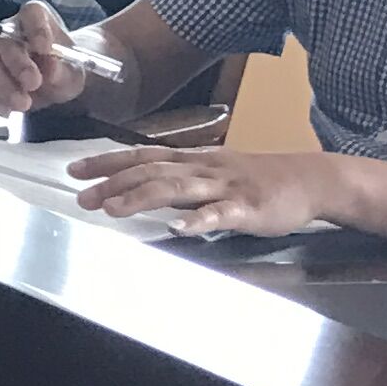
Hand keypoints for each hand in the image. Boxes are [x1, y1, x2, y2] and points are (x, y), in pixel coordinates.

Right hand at [0, 2, 87, 115]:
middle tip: (33, 83)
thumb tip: (50, 70)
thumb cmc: (64, 70)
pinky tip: (7, 111)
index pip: (32, 14)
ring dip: (2, 86)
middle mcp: (8, 30)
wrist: (52, 84)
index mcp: (35, 19)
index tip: (44, 48)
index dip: (36, 28)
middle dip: (17, 63)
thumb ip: (64, 70)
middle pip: (5, 41)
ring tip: (23, 104)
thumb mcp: (73, 72)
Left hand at [69, 146, 344, 238]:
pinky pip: (221, 213)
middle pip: (151, 170)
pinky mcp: (249, 207)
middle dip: (114, 183)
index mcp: (194, 160)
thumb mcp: (214, 171)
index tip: (74, 170)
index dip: (108, 162)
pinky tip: (179, 228)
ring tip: (113, 209)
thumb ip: (180, 177)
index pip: (142, 156)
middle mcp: (204, 168)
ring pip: (177, 188)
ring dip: (142, 198)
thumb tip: (140, 185)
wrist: (312, 178)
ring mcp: (225, 186)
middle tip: (81, 196)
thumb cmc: (259, 178)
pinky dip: (199, 220)